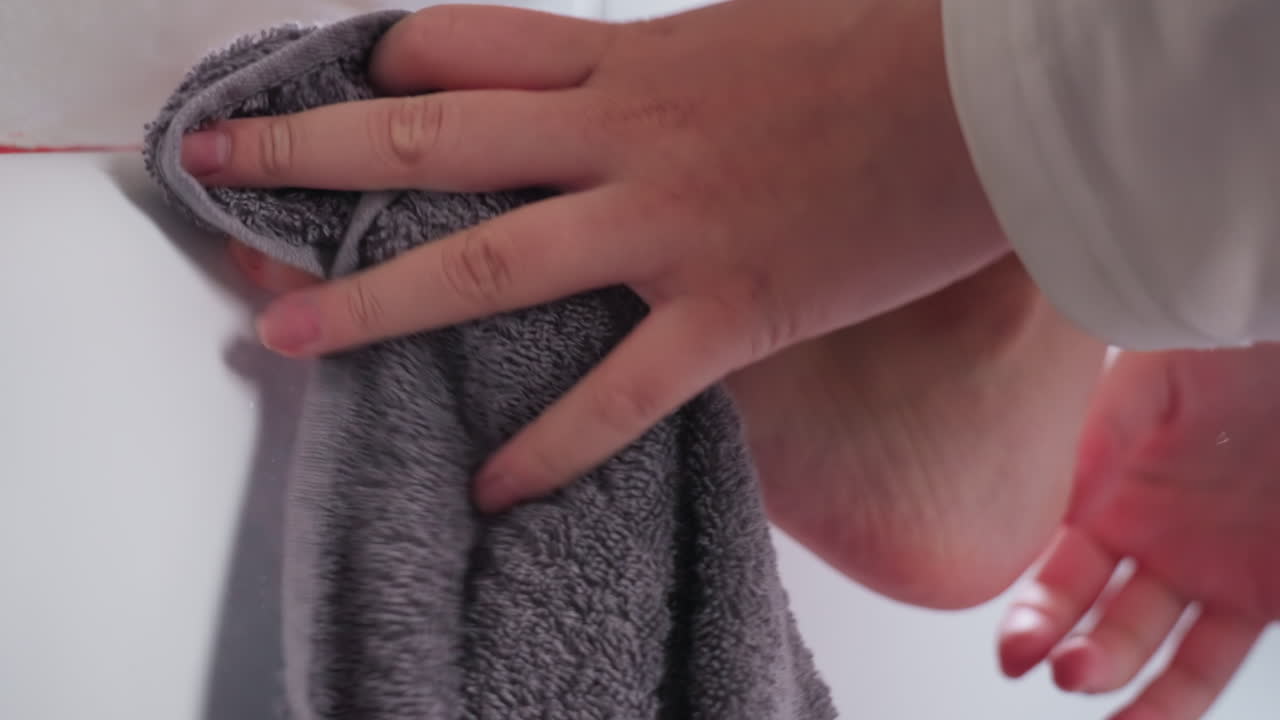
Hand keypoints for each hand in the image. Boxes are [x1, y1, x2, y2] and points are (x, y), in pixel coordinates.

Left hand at [183, 0, 1004, 510]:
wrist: (999, 100)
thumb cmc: (888, 50)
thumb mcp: (754, 29)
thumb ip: (671, 65)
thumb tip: (629, 87)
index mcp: (629, 56)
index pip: (462, 44)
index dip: (383, 62)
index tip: (338, 87)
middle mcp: (623, 135)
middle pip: (428, 137)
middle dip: (309, 153)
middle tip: (217, 170)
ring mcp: (669, 226)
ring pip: (486, 265)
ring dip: (374, 305)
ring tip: (283, 339)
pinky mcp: (731, 312)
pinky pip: (618, 390)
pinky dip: (551, 444)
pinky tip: (494, 486)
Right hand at [998, 347, 1279, 718]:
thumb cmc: (1229, 348)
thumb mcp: (1151, 378)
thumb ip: (1097, 436)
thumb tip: (1047, 503)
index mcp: (1103, 489)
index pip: (1052, 564)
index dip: (1031, 610)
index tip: (1017, 645)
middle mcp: (1143, 535)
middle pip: (1089, 610)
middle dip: (1063, 643)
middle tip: (1056, 665)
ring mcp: (1204, 568)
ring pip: (1150, 648)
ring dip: (1119, 681)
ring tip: (1093, 694)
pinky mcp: (1265, 593)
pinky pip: (1212, 661)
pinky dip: (1178, 700)